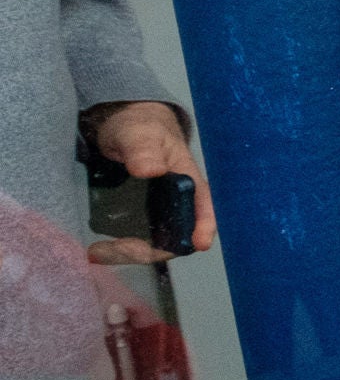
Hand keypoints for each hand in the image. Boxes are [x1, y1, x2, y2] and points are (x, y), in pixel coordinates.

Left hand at [84, 100, 215, 264]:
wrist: (121, 129)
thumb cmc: (140, 127)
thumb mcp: (139, 133)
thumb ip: (143, 150)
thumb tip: (150, 170)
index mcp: (187, 181)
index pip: (203, 207)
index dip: (205, 227)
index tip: (200, 243)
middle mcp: (177, 203)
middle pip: (174, 236)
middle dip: (146, 249)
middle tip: (112, 249)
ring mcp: (157, 213)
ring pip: (152, 244)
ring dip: (128, 253)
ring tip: (96, 252)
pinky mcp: (137, 219)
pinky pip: (134, 240)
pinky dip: (117, 249)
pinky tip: (96, 248)